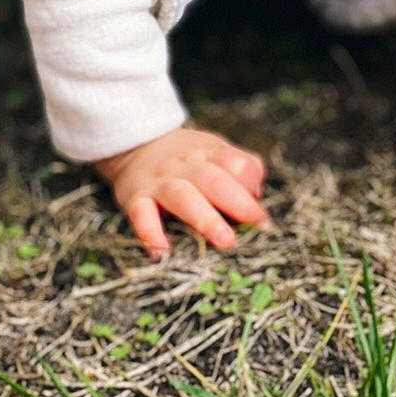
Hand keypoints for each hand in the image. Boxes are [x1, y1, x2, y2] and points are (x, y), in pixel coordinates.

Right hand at [96, 126, 267, 261]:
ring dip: (204, 218)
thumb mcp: (215, 152)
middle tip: (254, 224)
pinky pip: (141, 213)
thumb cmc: (187, 159)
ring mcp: (160, 181)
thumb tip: (256, 198)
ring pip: (182, 196)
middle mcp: (186, 165)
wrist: (135, 144)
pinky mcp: (135, 197)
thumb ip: (241, 172)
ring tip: (224, 240)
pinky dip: (149, 232)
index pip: (236, 162)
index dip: (250, 184)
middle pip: (214, 180)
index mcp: (210, 153)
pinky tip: (161, 251)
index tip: (260, 215)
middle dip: (236, 202)